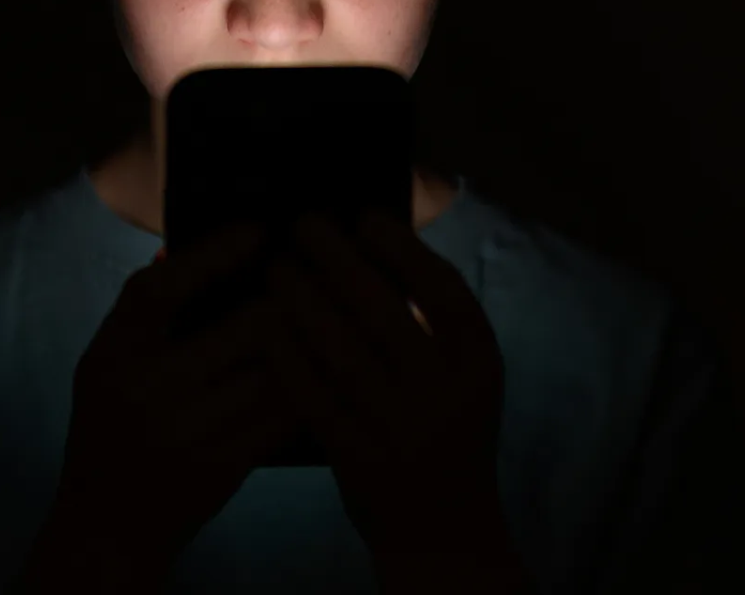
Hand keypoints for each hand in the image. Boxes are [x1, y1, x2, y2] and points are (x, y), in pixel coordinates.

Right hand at [31, 223, 298, 588]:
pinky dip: (309, 386)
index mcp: (111, 355)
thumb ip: (145, 314)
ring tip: (333, 314)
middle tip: (316, 275)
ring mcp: (189, 433)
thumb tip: (190, 247)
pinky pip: (286, 414)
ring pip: (279, 370)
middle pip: (245, 328)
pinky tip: (325, 368)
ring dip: (308, 340)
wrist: (108, 524)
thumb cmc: (110, 426)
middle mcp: (148, 391)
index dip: (213, 253)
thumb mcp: (107, 363)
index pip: (160, 290)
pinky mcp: (226, 467)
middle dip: (288, 300)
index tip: (258, 230)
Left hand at [262, 210, 509, 557]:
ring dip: (304, 302)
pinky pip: (314, 398)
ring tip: (278, 269)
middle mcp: (445, 394)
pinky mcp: (360, 459)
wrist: (443, 527)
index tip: (365, 217)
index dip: (404, 251)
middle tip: (303, 226)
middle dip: (339, 262)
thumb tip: (373, 244)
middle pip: (386, 314)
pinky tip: (265, 326)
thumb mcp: (461, 377)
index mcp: (478, 364)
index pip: (445, 294)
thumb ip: (429, 323)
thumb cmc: (446, 431)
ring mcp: (402, 429)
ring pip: (344, 352)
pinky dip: (288, 358)